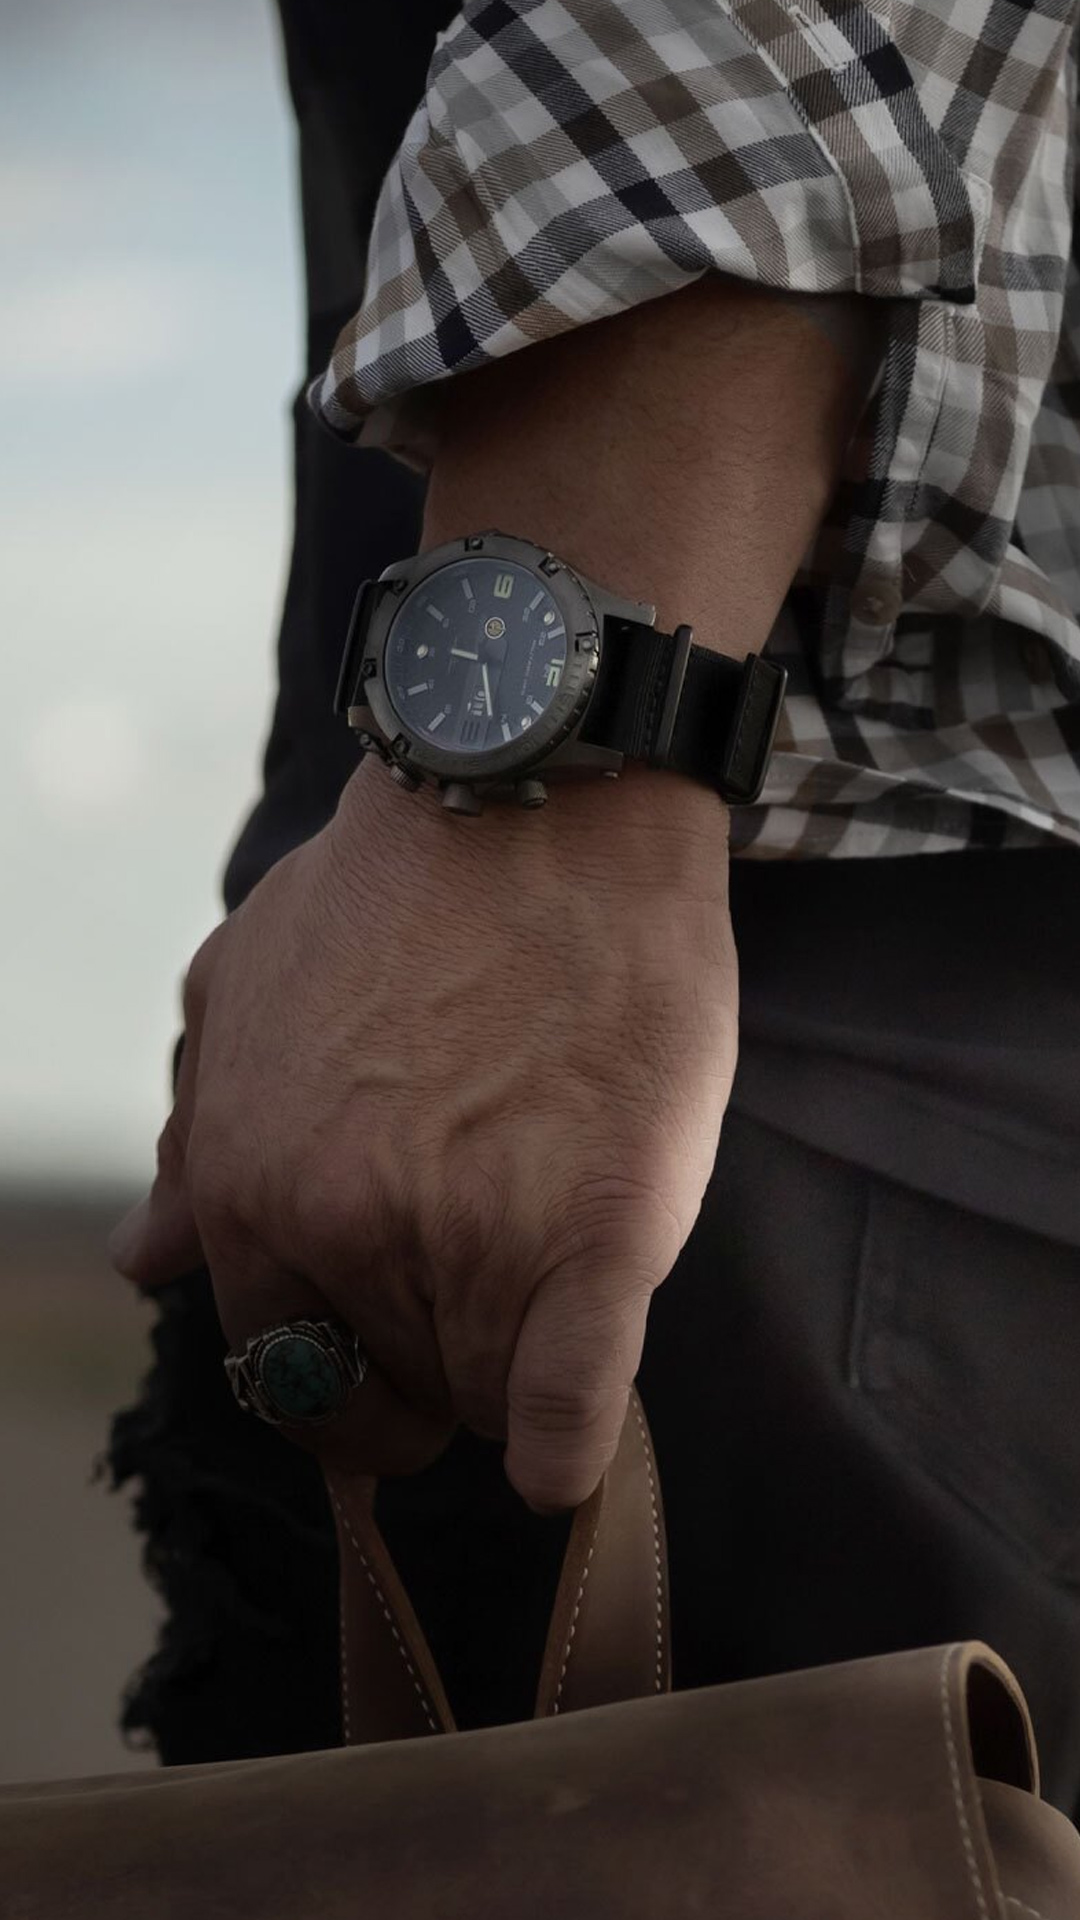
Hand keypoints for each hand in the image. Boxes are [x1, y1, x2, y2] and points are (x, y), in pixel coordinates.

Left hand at [109, 755, 738, 1510]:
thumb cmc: (398, 889)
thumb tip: (146, 1259)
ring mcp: (466, 1238)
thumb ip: (193, 1138)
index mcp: (247, 1184)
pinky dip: (564, 1446)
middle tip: (484, 1286)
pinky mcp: (592, 1238)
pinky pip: (565, 1411)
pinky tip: (566, 1451)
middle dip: (430, 1363)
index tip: (399, 1339)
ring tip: (548, 1259)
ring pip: (482, 1399)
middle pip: (389, 1395)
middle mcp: (339, 1227)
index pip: (286, 1369)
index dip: (349, 1365)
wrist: (540, 804)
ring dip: (511, 1362)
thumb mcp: (245, 991)